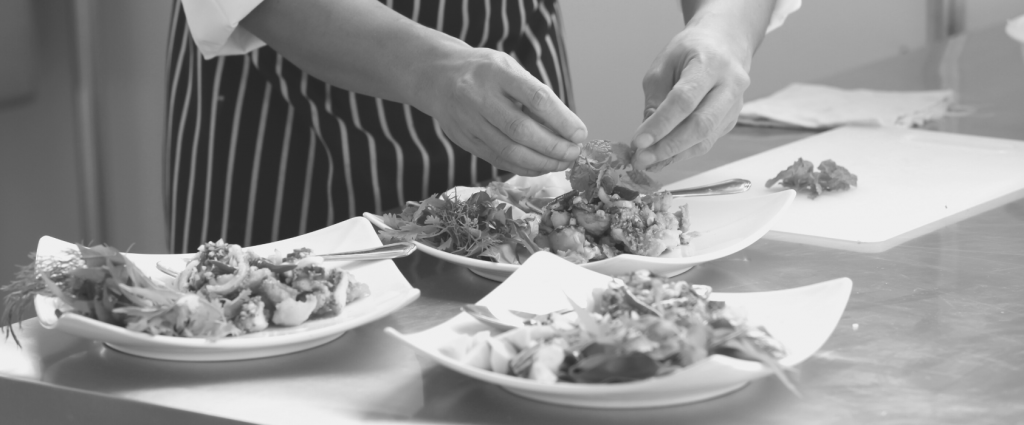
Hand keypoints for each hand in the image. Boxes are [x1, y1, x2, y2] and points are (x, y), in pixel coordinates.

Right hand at [424, 48, 587, 176]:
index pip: (535, 97)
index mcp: (498, 72)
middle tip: (574, 154)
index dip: (561, 119)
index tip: (580, 134)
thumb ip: (534, 94)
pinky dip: (523, 167)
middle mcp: (480, 96)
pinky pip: (498, 160)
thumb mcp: (509, 68)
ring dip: (541, 162)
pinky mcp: (464, 140)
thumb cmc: (485, 72)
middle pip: (521, 129)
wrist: (438, 77)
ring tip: (562, 163)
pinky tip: (540, 167)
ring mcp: (469, 120)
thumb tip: (567, 128)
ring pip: (509, 150)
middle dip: (553, 146)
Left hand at [631, 27, 753, 170]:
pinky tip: (662, 156)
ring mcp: (735, 105)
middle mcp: (730, 84)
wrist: (725, 43)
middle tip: (641, 159)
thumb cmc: (691, 50)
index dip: (660, 124)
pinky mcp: (731, 120)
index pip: (684, 100)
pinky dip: (683, 152)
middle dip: (668, 147)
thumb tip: (647, 136)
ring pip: (705, 138)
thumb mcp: (664, 64)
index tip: (638, 142)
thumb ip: (655, 98)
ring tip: (647, 161)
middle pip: (701, 125)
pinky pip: (706, 141)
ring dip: (674, 155)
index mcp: (710, 63)